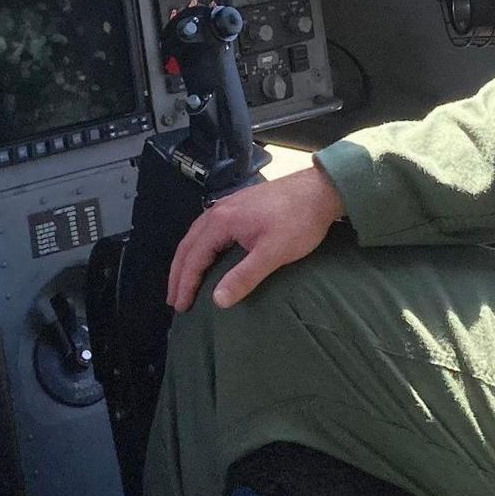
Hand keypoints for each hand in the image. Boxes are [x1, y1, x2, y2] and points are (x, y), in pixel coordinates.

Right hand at [165, 166, 342, 311]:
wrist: (320, 190)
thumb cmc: (299, 221)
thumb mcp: (273, 253)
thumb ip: (244, 277)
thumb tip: (217, 301)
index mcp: (221, 221)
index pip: (194, 258)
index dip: (185, 284)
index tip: (181, 306)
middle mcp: (218, 211)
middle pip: (188, 245)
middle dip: (179, 274)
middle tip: (174, 300)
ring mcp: (228, 205)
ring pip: (196, 236)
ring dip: (187, 260)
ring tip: (183, 281)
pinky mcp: (239, 206)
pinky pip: (207, 229)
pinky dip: (199, 247)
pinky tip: (205, 255)